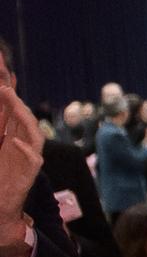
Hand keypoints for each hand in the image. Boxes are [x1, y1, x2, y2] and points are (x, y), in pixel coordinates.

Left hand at [0, 82, 44, 244]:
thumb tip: (1, 101)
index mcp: (11, 139)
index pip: (13, 114)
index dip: (10, 98)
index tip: (3, 81)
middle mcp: (22, 147)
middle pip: (25, 119)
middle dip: (16, 103)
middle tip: (5, 88)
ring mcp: (27, 160)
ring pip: (34, 135)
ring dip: (24, 118)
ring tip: (12, 104)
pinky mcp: (29, 175)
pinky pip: (34, 160)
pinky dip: (26, 150)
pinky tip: (14, 142)